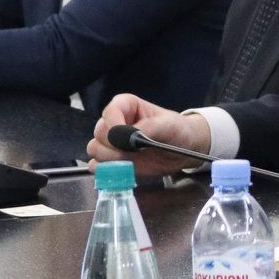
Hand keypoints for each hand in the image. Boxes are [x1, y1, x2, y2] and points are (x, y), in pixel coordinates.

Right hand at [88, 94, 210, 176]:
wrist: (183, 150)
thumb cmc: (176, 130)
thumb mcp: (168, 125)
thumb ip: (148, 127)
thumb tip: (130, 137)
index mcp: (125, 106)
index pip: (110, 113)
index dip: (115, 127)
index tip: (129, 140)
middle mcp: (114, 122)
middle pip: (99, 133)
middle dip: (114, 146)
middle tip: (134, 152)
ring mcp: (111, 143)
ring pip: (95, 149)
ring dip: (110, 159)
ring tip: (130, 162)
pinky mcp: (112, 161)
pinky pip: (96, 166)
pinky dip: (105, 171)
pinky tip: (122, 171)